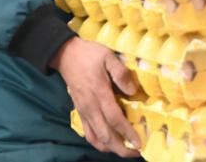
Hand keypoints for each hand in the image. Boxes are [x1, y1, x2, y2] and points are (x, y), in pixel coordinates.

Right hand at [50, 36, 140, 157]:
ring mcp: (84, 111)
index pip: (115, 119)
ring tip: (125, 150)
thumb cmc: (89, 55)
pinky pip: (88, 133)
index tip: (139, 142)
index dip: (128, 133)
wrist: (66, 55)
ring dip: (110, 148)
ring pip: (96, 138)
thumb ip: (121, 73)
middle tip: (136, 152)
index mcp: (99, 93)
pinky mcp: (79, 112)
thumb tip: (133, 91)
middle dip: (121, 148)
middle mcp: (91, 107)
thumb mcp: (108, 56)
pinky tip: (108, 143)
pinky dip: (98, 142)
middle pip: (106, 135)